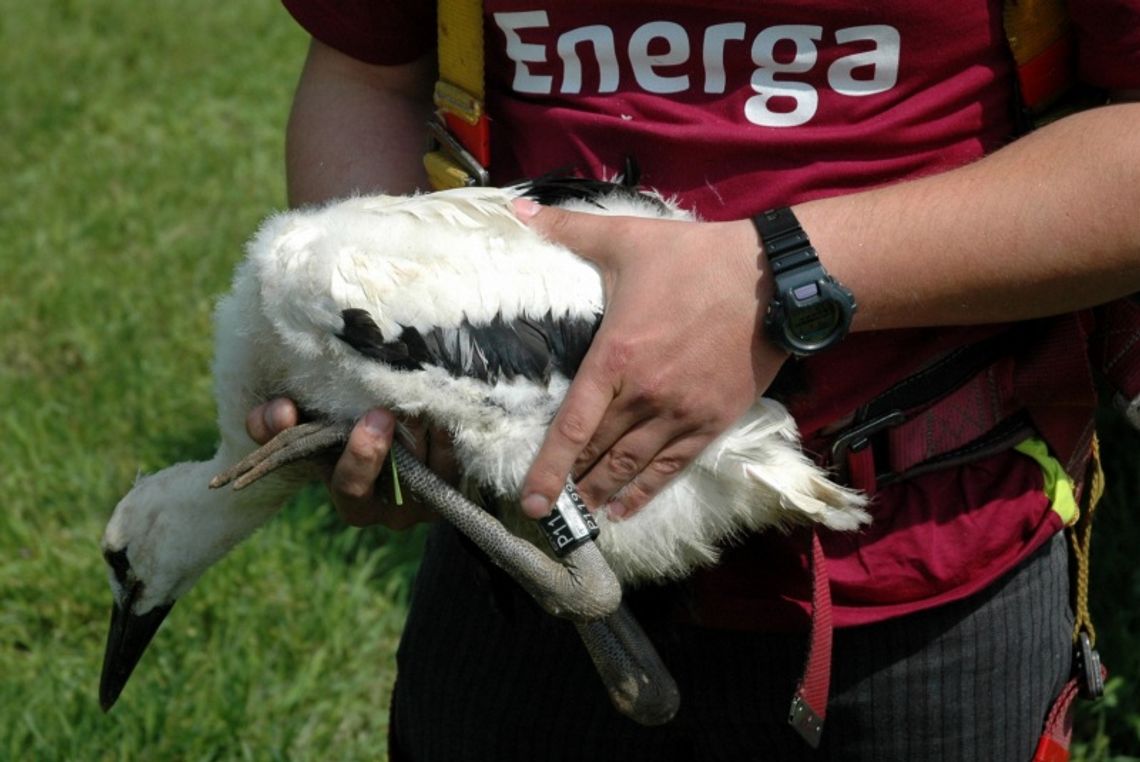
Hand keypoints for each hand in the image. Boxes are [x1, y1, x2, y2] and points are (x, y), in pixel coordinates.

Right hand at [246, 399, 444, 527]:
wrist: (383, 439)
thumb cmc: (335, 433)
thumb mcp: (302, 428)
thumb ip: (276, 422)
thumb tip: (278, 412)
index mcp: (348, 498)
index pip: (351, 489)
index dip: (362, 457)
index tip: (374, 415)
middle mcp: (387, 511)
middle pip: (398, 481)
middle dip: (404, 440)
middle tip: (402, 405)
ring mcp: (423, 505)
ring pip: (429, 470)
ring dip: (426, 432)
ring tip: (421, 398)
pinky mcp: (449, 491)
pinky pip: (452, 467)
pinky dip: (448, 439)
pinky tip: (443, 411)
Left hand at [514, 200, 787, 519]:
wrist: (771, 280)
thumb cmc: (694, 259)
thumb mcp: (627, 238)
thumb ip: (567, 229)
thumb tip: (516, 208)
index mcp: (615, 357)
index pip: (572, 426)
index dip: (548, 468)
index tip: (529, 500)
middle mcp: (644, 394)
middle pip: (598, 451)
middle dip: (571, 481)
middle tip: (549, 506)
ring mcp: (680, 413)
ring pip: (632, 465)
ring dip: (603, 490)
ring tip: (582, 510)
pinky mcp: (712, 421)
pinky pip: (672, 466)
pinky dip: (646, 491)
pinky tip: (626, 508)